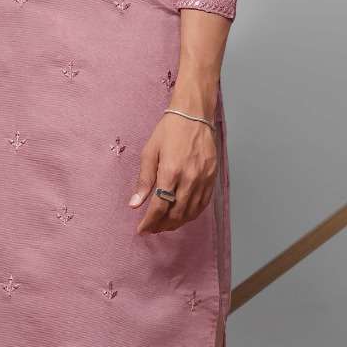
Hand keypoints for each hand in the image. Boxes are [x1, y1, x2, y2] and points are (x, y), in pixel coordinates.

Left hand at [129, 110, 217, 234]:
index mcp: (171, 172)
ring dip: (176, 223)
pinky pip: (203, 204)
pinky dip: (192, 214)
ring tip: (164, 225)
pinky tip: (182, 215)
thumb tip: (134, 204)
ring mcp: (203, 180)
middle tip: (152, 228)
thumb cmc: (169, 131)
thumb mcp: (149, 152)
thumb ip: (144, 180)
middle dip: (162, 225)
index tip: (142, 230)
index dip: (149, 222)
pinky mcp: (212, 179)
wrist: (194, 116)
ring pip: (190, 212)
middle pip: (175, 214)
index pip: (159, 207)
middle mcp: (189, 179)